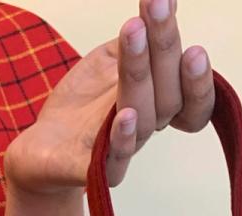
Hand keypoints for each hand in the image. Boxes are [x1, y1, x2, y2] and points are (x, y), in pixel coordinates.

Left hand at [3, 0, 215, 194]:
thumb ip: (138, 38)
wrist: (42, 145)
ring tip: (134, 31)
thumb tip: (164, 0)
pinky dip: (122, 138)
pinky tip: (125, 114)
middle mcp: (145, 127)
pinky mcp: (92, 171)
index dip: (199, 80)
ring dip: (140, 74)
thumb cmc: (82, 103)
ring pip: (144, 119)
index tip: (196, 45)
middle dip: (164, 49)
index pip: (192, 100)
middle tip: (158, 5)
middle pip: (169, 98)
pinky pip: (113, 161)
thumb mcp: (109, 59)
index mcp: (157, 103)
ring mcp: (120, 150)